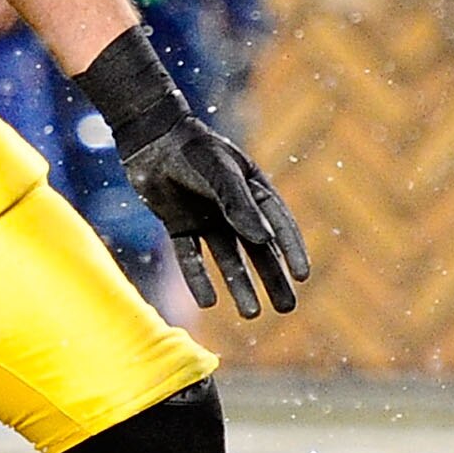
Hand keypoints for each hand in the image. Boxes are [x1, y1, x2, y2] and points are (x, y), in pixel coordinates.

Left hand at [77, 24, 307, 318]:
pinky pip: (191, 256)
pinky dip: (198, 278)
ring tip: (252, 314)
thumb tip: (263, 240)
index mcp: (252, 189)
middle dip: (273, 278)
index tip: (303, 276)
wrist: (150, 138)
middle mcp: (232, 207)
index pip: (279, 225)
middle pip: (258, 249)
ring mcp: (206, 217)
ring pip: (227, 258)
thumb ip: (239, 206)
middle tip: (287, 308)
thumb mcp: (220, 174)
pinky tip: (208, 302)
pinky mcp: (180, 225)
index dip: (292, 250)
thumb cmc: (191, 149)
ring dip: (239, 285)